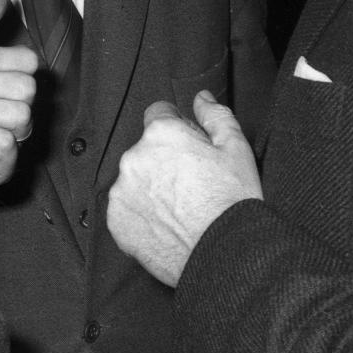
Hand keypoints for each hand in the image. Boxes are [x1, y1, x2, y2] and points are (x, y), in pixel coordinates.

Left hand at [106, 90, 261, 286]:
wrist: (225, 254)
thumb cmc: (232, 202)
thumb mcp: (236, 148)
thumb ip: (215, 116)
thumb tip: (201, 98)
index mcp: (160, 134)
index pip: (159, 113)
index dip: (178, 128)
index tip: (189, 148)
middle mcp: (133, 158)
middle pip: (146, 148)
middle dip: (164, 159)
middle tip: (192, 183)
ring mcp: (121, 191)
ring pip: (135, 179)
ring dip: (151, 187)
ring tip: (180, 207)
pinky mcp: (116, 221)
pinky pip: (126, 209)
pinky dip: (141, 214)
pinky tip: (166, 224)